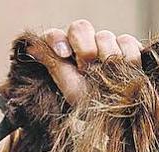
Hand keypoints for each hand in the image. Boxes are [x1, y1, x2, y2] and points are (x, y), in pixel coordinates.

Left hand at [27, 20, 143, 106]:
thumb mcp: (67, 87)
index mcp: (64, 53)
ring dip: (107, 57)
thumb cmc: (89, 104)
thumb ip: (52, 63)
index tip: (63, 54)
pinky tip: (126, 71)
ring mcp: (105, 44)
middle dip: (84, 48)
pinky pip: (126, 41)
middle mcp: (83, 45)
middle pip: (80, 27)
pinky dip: (127, 56)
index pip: (54, 35)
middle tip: (88, 68)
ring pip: (105, 35)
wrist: (118, 116)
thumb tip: (30, 46)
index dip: (57, 39)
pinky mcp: (127, 47)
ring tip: (108, 78)